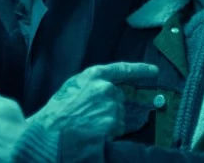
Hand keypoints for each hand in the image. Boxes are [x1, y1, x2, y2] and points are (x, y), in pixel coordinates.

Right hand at [29, 62, 157, 139]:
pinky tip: (94, 134)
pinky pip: (118, 129)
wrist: (49, 133)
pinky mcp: (112, 123)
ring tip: (88, 126)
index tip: (154, 71)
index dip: (140, 70)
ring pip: (119, 115)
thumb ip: (90, 85)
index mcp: (93, 76)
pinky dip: (110, 134)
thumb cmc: (55, 113)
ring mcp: (110, 106)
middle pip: (119, 98)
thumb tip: (109, 90)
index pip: (122, 70)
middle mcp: (105, 88)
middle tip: (88, 117)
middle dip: (109, 107)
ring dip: (109, 122)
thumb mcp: (71, 88)